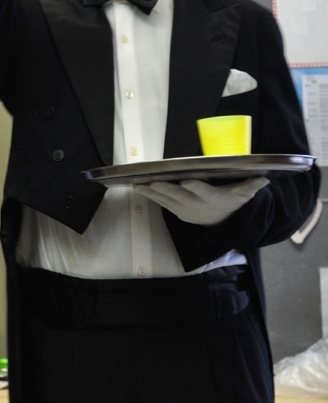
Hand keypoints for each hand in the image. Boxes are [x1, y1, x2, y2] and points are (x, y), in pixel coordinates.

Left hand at [135, 177, 268, 225]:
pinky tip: (138, 187)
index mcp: (212, 198)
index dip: (195, 187)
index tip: (186, 180)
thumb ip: (250, 186)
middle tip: (152, 182)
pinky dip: (149, 195)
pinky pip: (160, 203)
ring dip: (151, 192)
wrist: (220, 223)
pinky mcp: (175, 210)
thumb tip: (264, 179)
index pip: (203, 191)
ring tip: (137, 184)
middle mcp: (195, 204)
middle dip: (165, 189)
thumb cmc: (231, 203)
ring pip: (165, 199)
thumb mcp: (242, 195)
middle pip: (179, 195)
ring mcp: (184, 208)